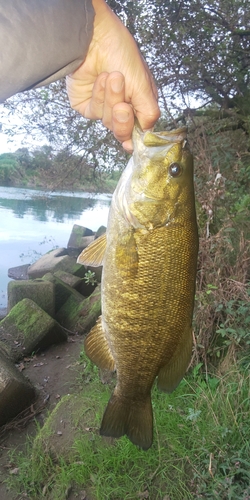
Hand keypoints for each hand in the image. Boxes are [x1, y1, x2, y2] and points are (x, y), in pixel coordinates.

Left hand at [66, 0, 159, 151]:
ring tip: (112, 77)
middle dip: (122, 118)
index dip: (135, 136)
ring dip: (111, 99)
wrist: (94, 37)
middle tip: (123, 106)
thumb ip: (148, 113)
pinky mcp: (86, 105)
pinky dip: (98, 96)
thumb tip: (146, 136)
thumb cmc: (121, 53)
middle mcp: (121, 107)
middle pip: (122, 131)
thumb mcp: (143, 86)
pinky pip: (94, 112)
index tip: (132, 141)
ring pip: (108, 121)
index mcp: (138, 103)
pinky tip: (99, 79)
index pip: (138, 130)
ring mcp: (103, 107)